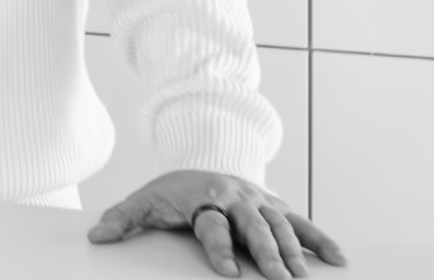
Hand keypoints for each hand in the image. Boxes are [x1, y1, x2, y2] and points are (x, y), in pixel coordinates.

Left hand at [86, 169, 344, 278]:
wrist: (196, 165)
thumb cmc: (170, 192)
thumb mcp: (143, 202)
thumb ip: (122, 219)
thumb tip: (97, 235)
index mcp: (205, 198)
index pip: (214, 226)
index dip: (220, 248)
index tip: (227, 272)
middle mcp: (236, 198)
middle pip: (254, 226)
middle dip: (267, 252)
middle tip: (278, 279)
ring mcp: (258, 201)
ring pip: (280, 224)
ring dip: (295, 250)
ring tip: (304, 276)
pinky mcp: (274, 205)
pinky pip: (300, 222)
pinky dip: (319, 238)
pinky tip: (336, 258)